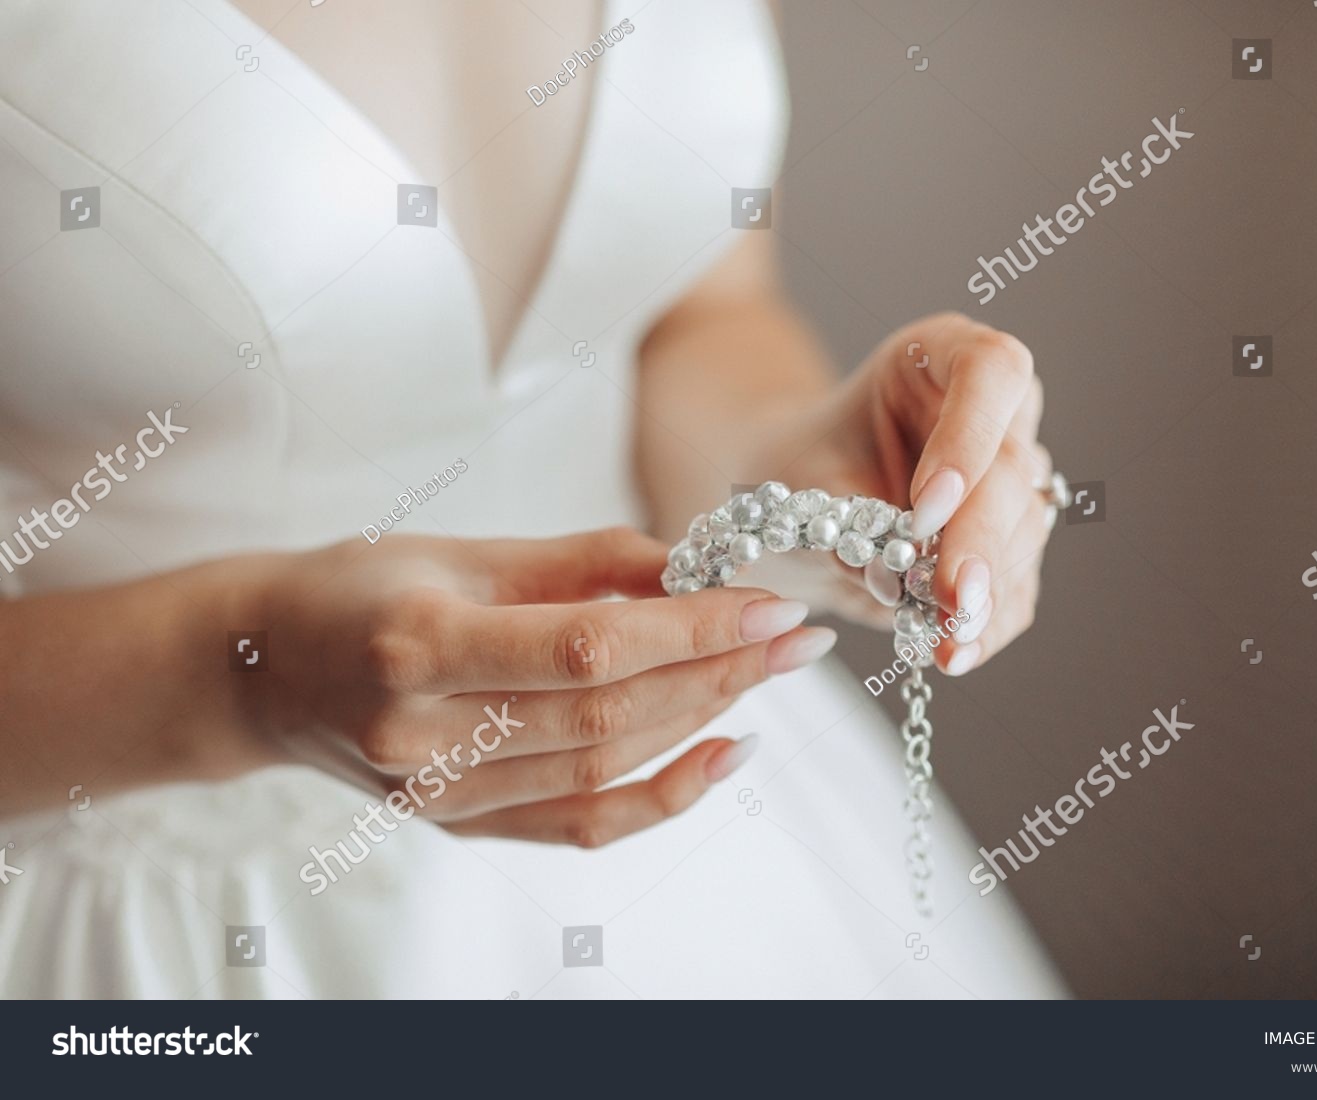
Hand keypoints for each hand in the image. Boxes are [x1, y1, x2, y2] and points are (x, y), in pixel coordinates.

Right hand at [238, 528, 832, 846]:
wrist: (259, 668)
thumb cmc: (356, 588)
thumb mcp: (459, 548)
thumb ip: (580, 562)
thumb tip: (692, 566)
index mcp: (420, 643)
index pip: (589, 647)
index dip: (692, 629)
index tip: (770, 604)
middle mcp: (425, 732)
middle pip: (609, 715)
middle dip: (719, 672)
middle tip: (794, 638)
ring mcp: (439, 794)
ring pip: (604, 770)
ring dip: (703, 722)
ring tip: (767, 676)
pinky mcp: (456, 826)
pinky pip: (578, 824)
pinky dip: (662, 797)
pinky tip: (724, 754)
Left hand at [767, 312, 1049, 674]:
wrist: (800, 493)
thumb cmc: (800, 462)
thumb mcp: (803, 475)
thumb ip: (846, 513)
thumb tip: (890, 576)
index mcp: (945, 353)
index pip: (991, 373)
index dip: (970, 441)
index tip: (929, 505)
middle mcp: (997, 410)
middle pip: (1014, 467)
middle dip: (980, 539)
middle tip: (954, 594)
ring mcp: (1015, 476)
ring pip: (1025, 530)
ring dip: (989, 591)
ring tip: (951, 637)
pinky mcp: (1010, 541)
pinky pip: (1016, 584)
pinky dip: (988, 624)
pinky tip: (957, 653)